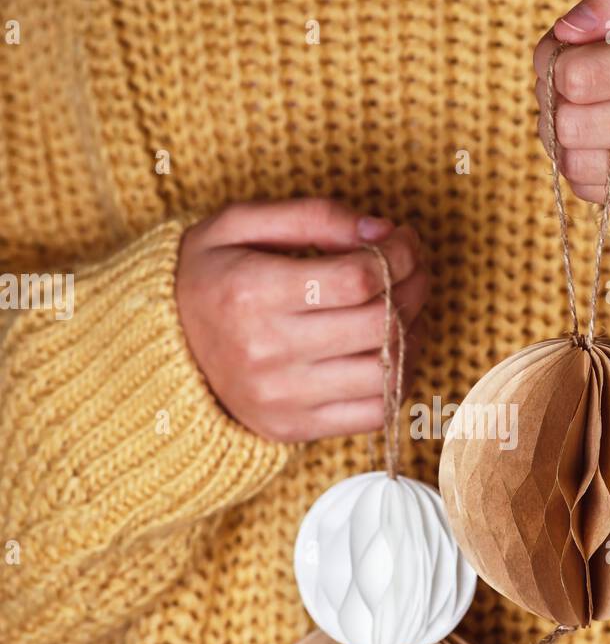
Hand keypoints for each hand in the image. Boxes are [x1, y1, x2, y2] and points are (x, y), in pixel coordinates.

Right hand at [176, 198, 427, 442]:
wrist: (160, 348)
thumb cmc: (208, 276)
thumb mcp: (240, 224)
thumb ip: (313, 216)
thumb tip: (381, 230)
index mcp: (252, 292)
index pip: (358, 279)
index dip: (398, 255)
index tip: (403, 240)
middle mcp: (267, 351)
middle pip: (380, 324)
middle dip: (414, 288)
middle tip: (413, 270)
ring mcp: (281, 397)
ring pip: (386, 371)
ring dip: (413, 335)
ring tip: (405, 310)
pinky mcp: (292, 428)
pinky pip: (374, 413)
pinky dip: (397, 380)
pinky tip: (390, 352)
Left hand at [533, 0, 609, 204]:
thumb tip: (568, 33)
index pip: (580, 78)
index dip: (557, 59)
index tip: (569, 46)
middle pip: (573, 125)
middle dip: (556, 97)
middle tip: (570, 77)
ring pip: (577, 164)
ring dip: (562, 133)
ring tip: (581, 105)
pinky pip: (592, 192)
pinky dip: (582, 163)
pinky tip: (597, 134)